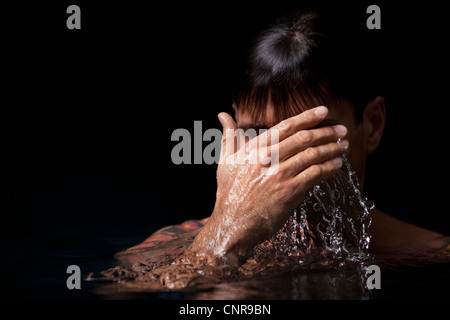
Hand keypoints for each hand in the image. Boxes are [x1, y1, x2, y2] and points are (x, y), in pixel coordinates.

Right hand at [185, 107, 348, 265]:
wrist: (232, 225)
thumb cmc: (228, 194)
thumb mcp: (225, 162)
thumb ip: (228, 137)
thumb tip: (222, 115)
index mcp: (253, 149)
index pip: (285, 127)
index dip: (307, 117)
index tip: (323, 111)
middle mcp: (267, 158)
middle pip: (303, 139)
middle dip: (326, 132)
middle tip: (341, 130)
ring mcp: (280, 175)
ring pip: (312, 155)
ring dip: (331, 149)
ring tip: (343, 145)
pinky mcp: (290, 191)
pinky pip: (315, 174)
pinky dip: (328, 168)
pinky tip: (336, 165)